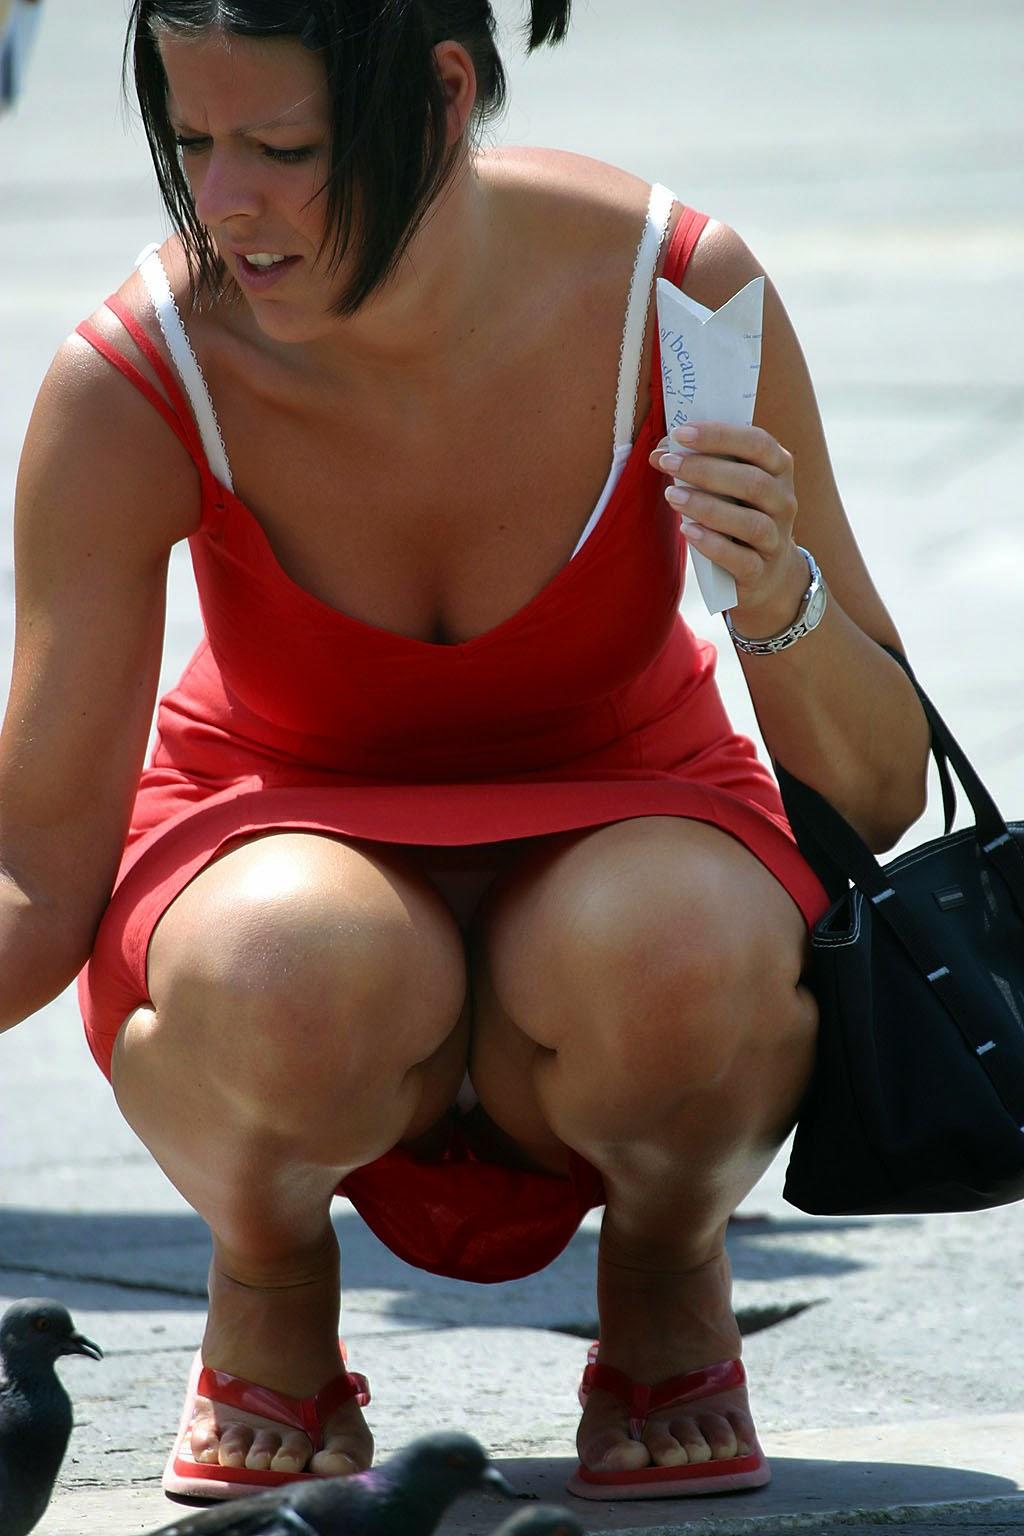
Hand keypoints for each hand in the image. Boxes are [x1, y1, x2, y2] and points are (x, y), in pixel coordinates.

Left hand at [648, 421, 807, 629]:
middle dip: (706, 469)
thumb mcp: (727, 486)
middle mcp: (784, 501)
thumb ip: (699, 464)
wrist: (765, 572)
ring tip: (672, 496)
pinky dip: (713, 544)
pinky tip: (688, 531)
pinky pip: (741, 559)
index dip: (720, 436)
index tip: (680, 433)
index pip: (757, 443)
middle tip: (669, 463)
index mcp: (778, 468)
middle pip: (752, 482)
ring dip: (707, 506)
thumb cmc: (738, 514)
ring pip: (750, 522)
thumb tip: (659, 453)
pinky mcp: (761, 571)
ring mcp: (776, 538)